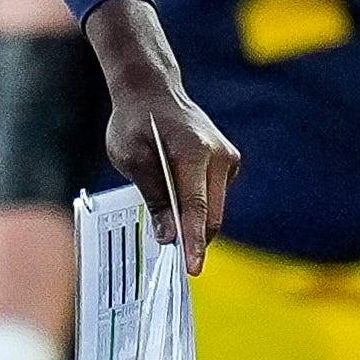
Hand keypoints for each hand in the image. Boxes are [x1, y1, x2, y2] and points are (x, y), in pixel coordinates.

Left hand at [84, 0, 240, 273]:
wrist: (152, 91)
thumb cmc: (134, 122)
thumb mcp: (131, 158)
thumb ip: (153, 197)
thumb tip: (168, 236)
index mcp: (193, 151)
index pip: (196, 206)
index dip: (192, 240)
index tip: (192, 268)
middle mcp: (219, 155)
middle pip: (212, 213)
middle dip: (195, 239)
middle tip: (176, 264)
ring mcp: (227, 158)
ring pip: (214, 208)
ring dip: (195, 223)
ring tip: (169, 228)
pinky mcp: (228, 162)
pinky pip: (214, 196)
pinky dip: (198, 207)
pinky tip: (176, 202)